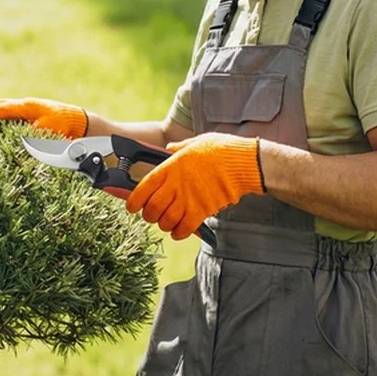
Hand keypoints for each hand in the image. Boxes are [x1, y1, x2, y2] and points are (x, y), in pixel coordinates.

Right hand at [0, 97, 87, 138]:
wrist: (78, 121)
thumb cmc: (64, 126)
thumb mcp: (48, 131)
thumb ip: (32, 134)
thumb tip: (18, 139)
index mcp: (29, 107)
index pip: (5, 108)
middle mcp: (26, 104)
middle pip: (2, 104)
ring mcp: (27, 107)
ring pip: (5, 106)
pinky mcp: (30, 113)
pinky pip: (11, 110)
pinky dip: (0, 112)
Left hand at [123, 132, 264, 239]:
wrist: (245, 162)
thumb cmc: (222, 150)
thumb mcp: (196, 142)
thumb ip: (180, 148)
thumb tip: (170, 148)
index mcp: (171, 167)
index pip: (143, 187)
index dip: (134, 200)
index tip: (132, 206)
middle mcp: (176, 185)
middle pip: (152, 208)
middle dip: (149, 216)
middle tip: (152, 216)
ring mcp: (188, 199)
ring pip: (166, 221)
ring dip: (164, 225)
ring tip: (167, 223)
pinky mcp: (202, 211)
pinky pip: (184, 228)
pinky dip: (179, 233)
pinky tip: (179, 231)